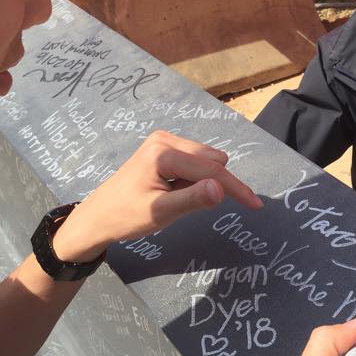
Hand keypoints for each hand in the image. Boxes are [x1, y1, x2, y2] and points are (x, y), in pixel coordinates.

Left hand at [52, 130, 261, 261]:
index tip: (256, 205)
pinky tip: (173, 191)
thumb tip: (221, 188)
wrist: (98, 216)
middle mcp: (165, 139)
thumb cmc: (126, 217)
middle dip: (214, 185)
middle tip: (188, 207)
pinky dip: (193, 178)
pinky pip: (194, 161)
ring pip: (205, 160)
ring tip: (176, 199)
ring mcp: (163, 140)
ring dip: (201, 182)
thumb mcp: (161, 214)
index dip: (237, 188)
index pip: (212, 170)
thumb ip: (192, 200)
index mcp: (164, 153)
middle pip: (212, 161)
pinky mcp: (163, 146)